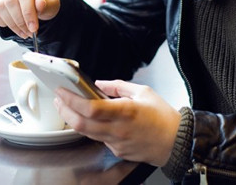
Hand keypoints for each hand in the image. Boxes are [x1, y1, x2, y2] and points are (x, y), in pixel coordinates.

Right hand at [0, 0, 59, 37]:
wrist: (37, 0)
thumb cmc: (46, 0)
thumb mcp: (53, 4)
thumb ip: (47, 5)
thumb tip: (39, 3)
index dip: (28, 12)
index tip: (33, 28)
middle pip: (10, 0)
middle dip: (19, 21)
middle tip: (29, 33)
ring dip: (11, 24)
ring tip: (24, 32)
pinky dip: (1, 23)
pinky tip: (13, 25)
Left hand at [54, 80, 180, 166]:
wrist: (177, 142)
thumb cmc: (163, 117)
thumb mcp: (143, 92)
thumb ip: (118, 86)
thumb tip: (100, 84)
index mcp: (125, 111)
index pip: (90, 108)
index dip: (71, 100)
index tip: (62, 90)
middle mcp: (118, 129)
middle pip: (81, 124)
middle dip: (64, 110)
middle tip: (59, 99)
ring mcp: (117, 143)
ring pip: (87, 132)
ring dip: (74, 119)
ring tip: (69, 106)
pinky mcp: (118, 151)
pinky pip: (99, 139)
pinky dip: (91, 128)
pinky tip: (90, 119)